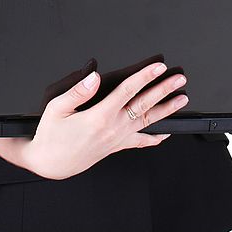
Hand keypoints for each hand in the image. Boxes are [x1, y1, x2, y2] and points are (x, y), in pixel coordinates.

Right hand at [21, 62, 188, 179]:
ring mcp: (117, 139)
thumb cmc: (51, 136)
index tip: (158, 67)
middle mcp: (113, 128)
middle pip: (144, 104)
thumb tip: (94, 76)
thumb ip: (78, 91)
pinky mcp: (116, 147)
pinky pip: (141, 142)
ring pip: (148, 122)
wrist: (50, 164)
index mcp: (99, 116)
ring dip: (167, 109)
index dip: (144, 76)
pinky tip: (166, 133)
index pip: (128, 91)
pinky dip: (155, 137)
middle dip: (164, 89)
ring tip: (182, 99)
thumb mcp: (57, 108)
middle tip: (179, 79)